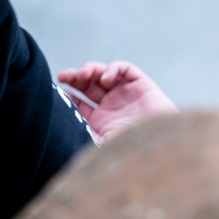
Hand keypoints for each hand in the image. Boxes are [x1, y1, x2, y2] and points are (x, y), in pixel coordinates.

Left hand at [56, 60, 177, 142]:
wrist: (161, 146)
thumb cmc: (132, 150)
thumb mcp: (100, 145)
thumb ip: (82, 135)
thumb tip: (57, 128)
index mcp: (101, 121)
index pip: (79, 102)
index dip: (67, 95)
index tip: (59, 93)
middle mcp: (112, 106)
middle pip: (87, 85)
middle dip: (74, 78)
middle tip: (65, 77)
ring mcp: (125, 94)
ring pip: (102, 73)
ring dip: (90, 69)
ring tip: (85, 75)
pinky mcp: (140, 84)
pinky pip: (123, 68)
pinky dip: (112, 68)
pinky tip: (107, 79)